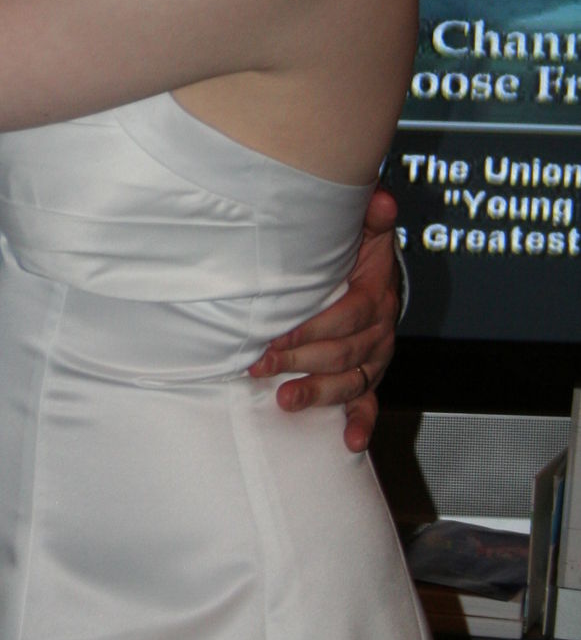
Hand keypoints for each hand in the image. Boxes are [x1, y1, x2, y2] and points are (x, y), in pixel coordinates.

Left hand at [248, 188, 398, 453]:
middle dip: (300, 360)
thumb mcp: (364, 228)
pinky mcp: (369, 377)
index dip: (312, 327)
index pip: (347, 315)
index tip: (277, 335)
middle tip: (260, 365)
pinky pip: (370, 403)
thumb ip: (370, 215)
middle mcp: (379, 330)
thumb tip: (379, 197)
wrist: (377, 275)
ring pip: (351, 380)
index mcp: (375, 295)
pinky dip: (361, 424)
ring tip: (286, 399)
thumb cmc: (358, 252)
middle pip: (342, 351)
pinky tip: (349, 442)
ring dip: (318, 392)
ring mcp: (375, 357)